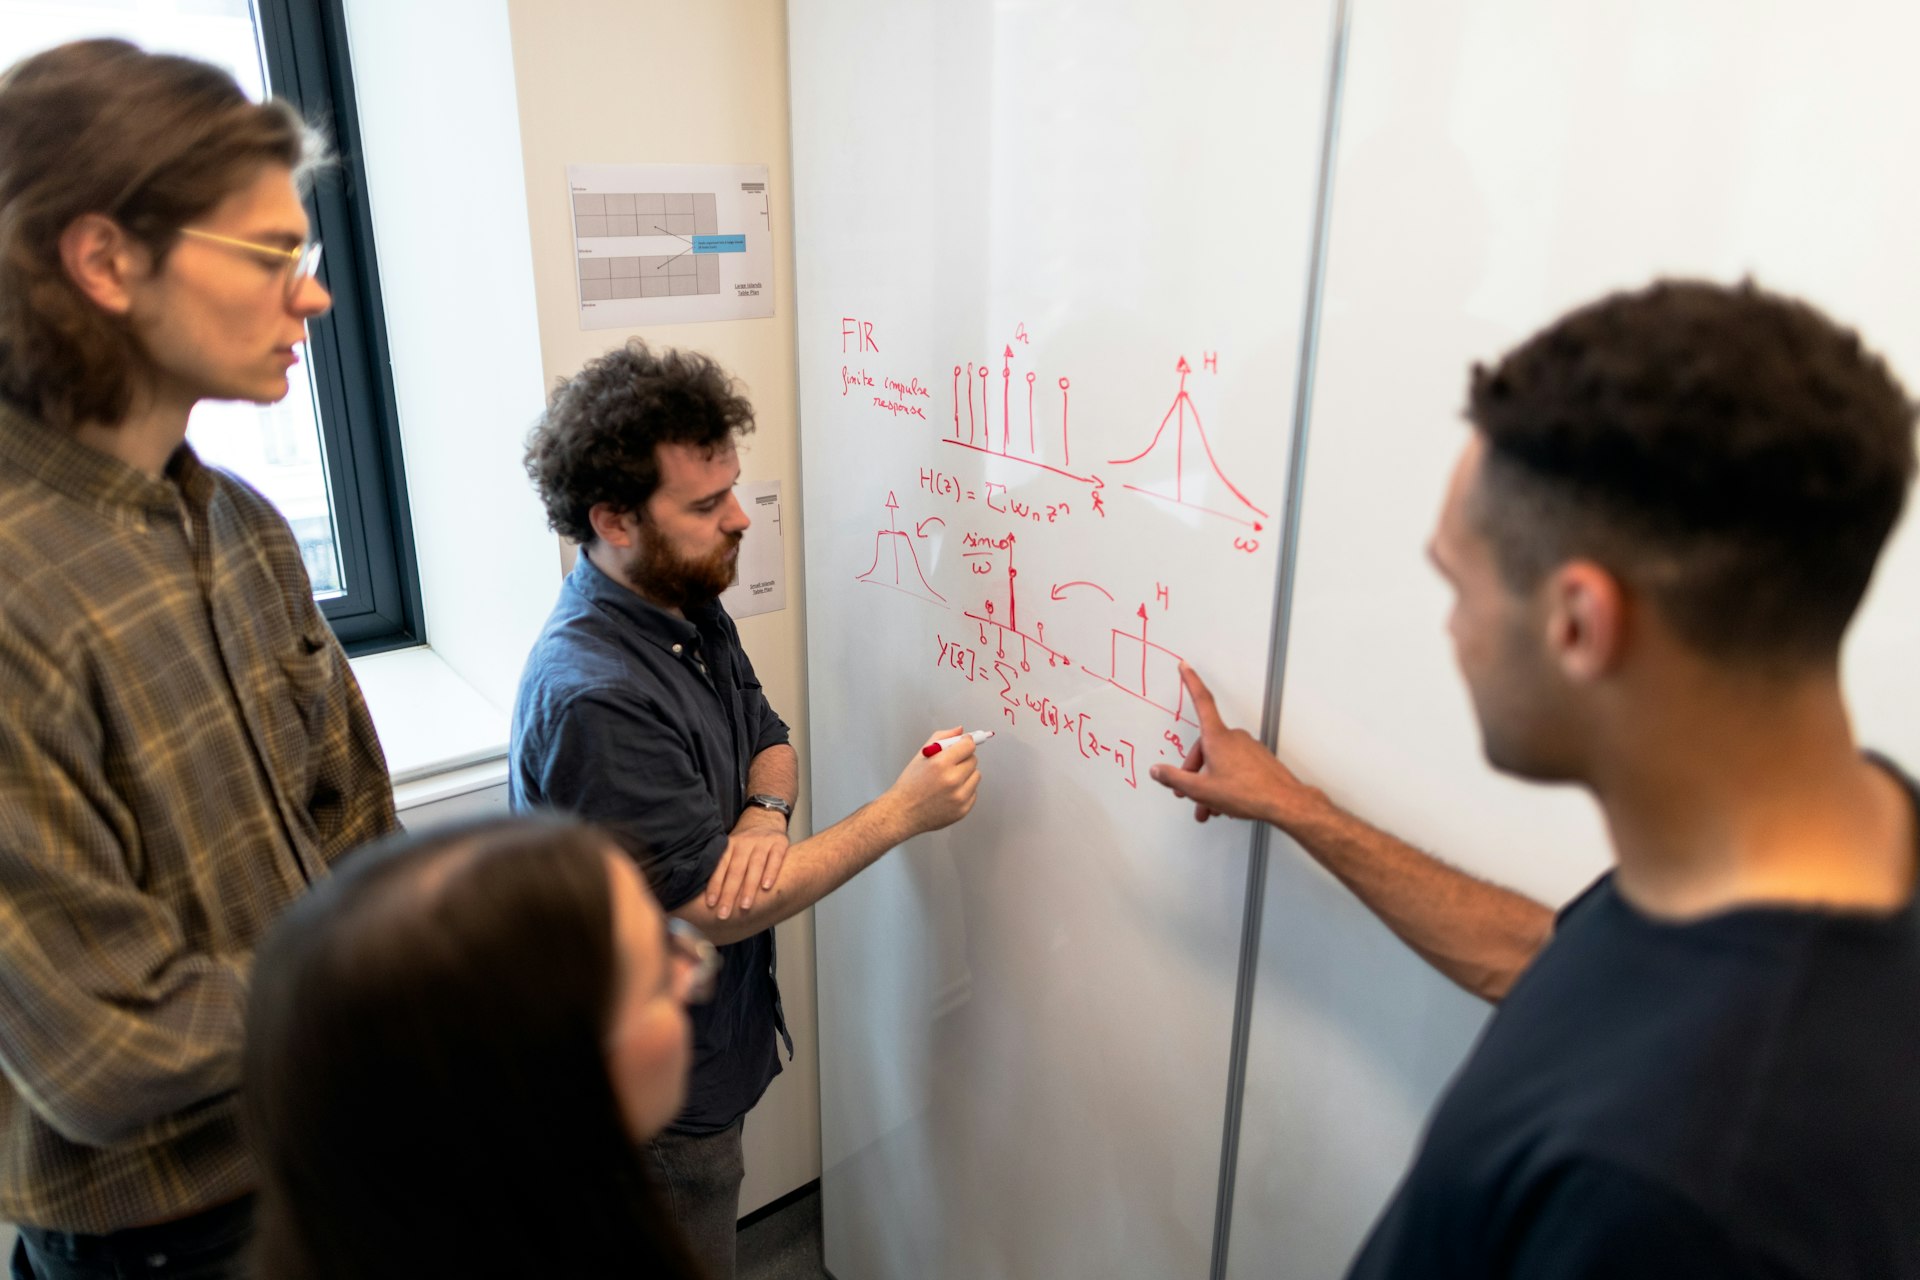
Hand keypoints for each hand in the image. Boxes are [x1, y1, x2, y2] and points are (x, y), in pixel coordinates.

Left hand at [705, 808, 790, 920]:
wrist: (765, 818)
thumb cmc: (745, 843)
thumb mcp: (731, 849)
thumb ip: (722, 867)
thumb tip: (707, 897)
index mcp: (730, 846)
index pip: (720, 867)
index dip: (714, 886)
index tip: (710, 904)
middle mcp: (745, 843)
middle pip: (736, 870)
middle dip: (729, 894)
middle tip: (724, 914)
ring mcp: (763, 842)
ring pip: (755, 865)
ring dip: (749, 887)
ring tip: (744, 906)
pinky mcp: (780, 842)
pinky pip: (775, 858)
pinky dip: (771, 872)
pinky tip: (766, 887)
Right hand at [886, 725, 981, 833]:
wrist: (903, 812)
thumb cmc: (910, 785)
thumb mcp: (921, 756)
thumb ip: (941, 738)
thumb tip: (960, 730)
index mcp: (940, 764)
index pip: (968, 745)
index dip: (965, 743)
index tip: (963, 744)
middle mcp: (952, 780)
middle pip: (973, 760)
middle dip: (963, 759)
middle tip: (950, 764)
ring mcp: (959, 797)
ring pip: (976, 776)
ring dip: (966, 775)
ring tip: (948, 780)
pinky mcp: (963, 809)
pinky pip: (974, 792)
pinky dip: (965, 790)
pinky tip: (949, 793)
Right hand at [1149, 664, 1321, 828]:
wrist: (1283, 802)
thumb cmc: (1248, 793)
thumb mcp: (1201, 790)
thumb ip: (1175, 778)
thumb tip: (1157, 771)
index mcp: (1217, 737)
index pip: (1201, 701)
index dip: (1191, 682)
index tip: (1185, 667)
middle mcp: (1233, 737)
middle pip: (1205, 747)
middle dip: (1194, 771)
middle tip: (1189, 792)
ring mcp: (1248, 747)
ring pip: (1220, 760)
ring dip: (1211, 782)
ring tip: (1210, 807)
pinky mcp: (1259, 759)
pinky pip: (1235, 766)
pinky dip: (1227, 781)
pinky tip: (1227, 802)